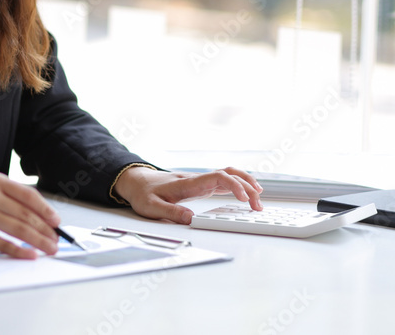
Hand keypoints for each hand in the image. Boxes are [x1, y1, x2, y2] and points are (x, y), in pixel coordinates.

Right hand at [0, 172, 61, 258]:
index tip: (56, 221)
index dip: (45, 209)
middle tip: (55, 239)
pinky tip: (31, 255)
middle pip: (26, 213)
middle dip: (45, 229)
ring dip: (39, 241)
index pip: (27, 195)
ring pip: (20, 229)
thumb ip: (9, 199)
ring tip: (50, 248)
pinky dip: (21, 252)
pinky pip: (6, 245)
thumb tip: (41, 217)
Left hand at [114, 166, 262, 224]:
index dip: (233, 185)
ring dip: (245, 183)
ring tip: (258, 198)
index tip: (243, 198)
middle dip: (247, 187)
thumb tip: (191, 219)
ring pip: (228, 176)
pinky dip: (238, 186)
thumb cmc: (143, 193)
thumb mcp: (151, 206)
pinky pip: (223, 182)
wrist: (136, 181)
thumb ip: (171, 212)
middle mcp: (197, 180)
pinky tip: (245, 194)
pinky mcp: (200, 186)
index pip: (217, 177)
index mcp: (188, 183)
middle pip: (229, 175)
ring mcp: (200, 182)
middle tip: (258, 205)